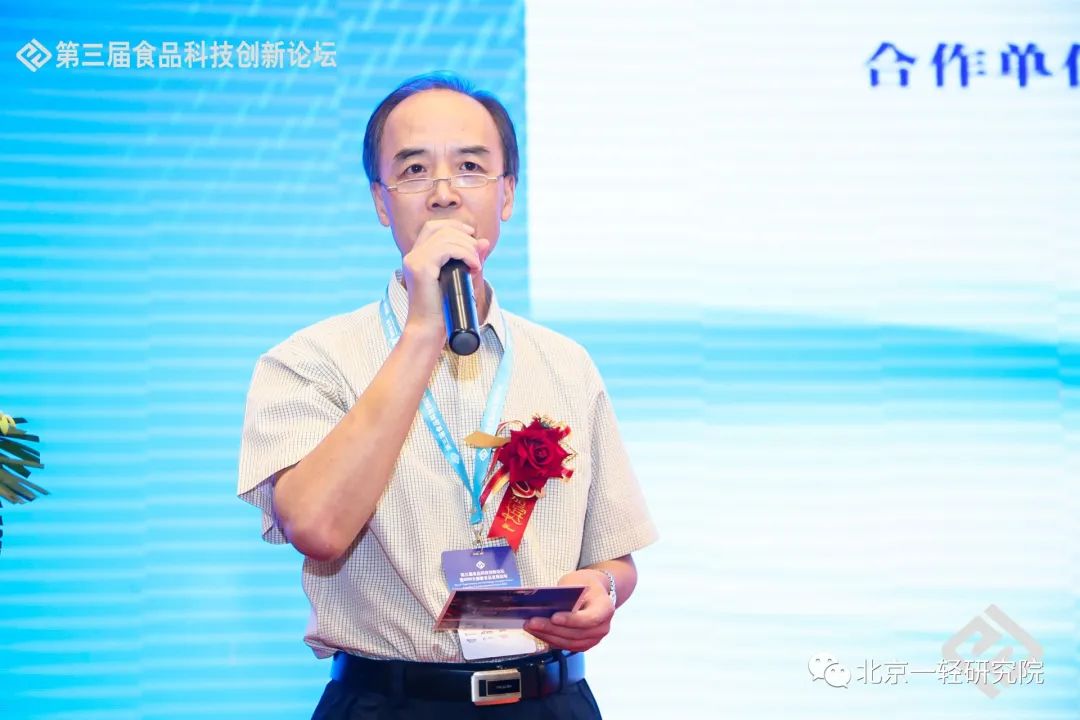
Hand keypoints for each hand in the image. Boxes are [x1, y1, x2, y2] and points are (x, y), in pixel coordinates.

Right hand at [400, 219, 489, 338]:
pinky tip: (472, 267)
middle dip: (465, 238)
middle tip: (477, 257)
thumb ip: (470, 259)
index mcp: (417, 256)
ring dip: (468, 248)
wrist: (429, 330)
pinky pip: (446, 249)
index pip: (433, 227)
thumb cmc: (443, 310)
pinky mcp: (420, 268)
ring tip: (476, 265)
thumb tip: (484, 242)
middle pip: (441, 229)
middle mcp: (412, 255)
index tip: (472, 237)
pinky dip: (465, 254)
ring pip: (446, 237)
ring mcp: (414, 261)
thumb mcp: (460, 278)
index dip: (454, 226)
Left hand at [524, 569, 613, 652]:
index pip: (589, 619)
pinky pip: (566, 645)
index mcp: (605, 608)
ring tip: (530, 626)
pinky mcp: (583, 644)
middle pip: (576, 633)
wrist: (594, 592)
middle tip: (532, 621)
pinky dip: (550, 639)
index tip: (553, 617)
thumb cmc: (585, 584)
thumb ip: (565, 593)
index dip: (571, 620)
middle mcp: (602, 627)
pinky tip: (537, 632)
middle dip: (551, 628)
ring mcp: (594, 639)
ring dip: (547, 635)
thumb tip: (546, 604)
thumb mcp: (576, 581)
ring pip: (569, 642)